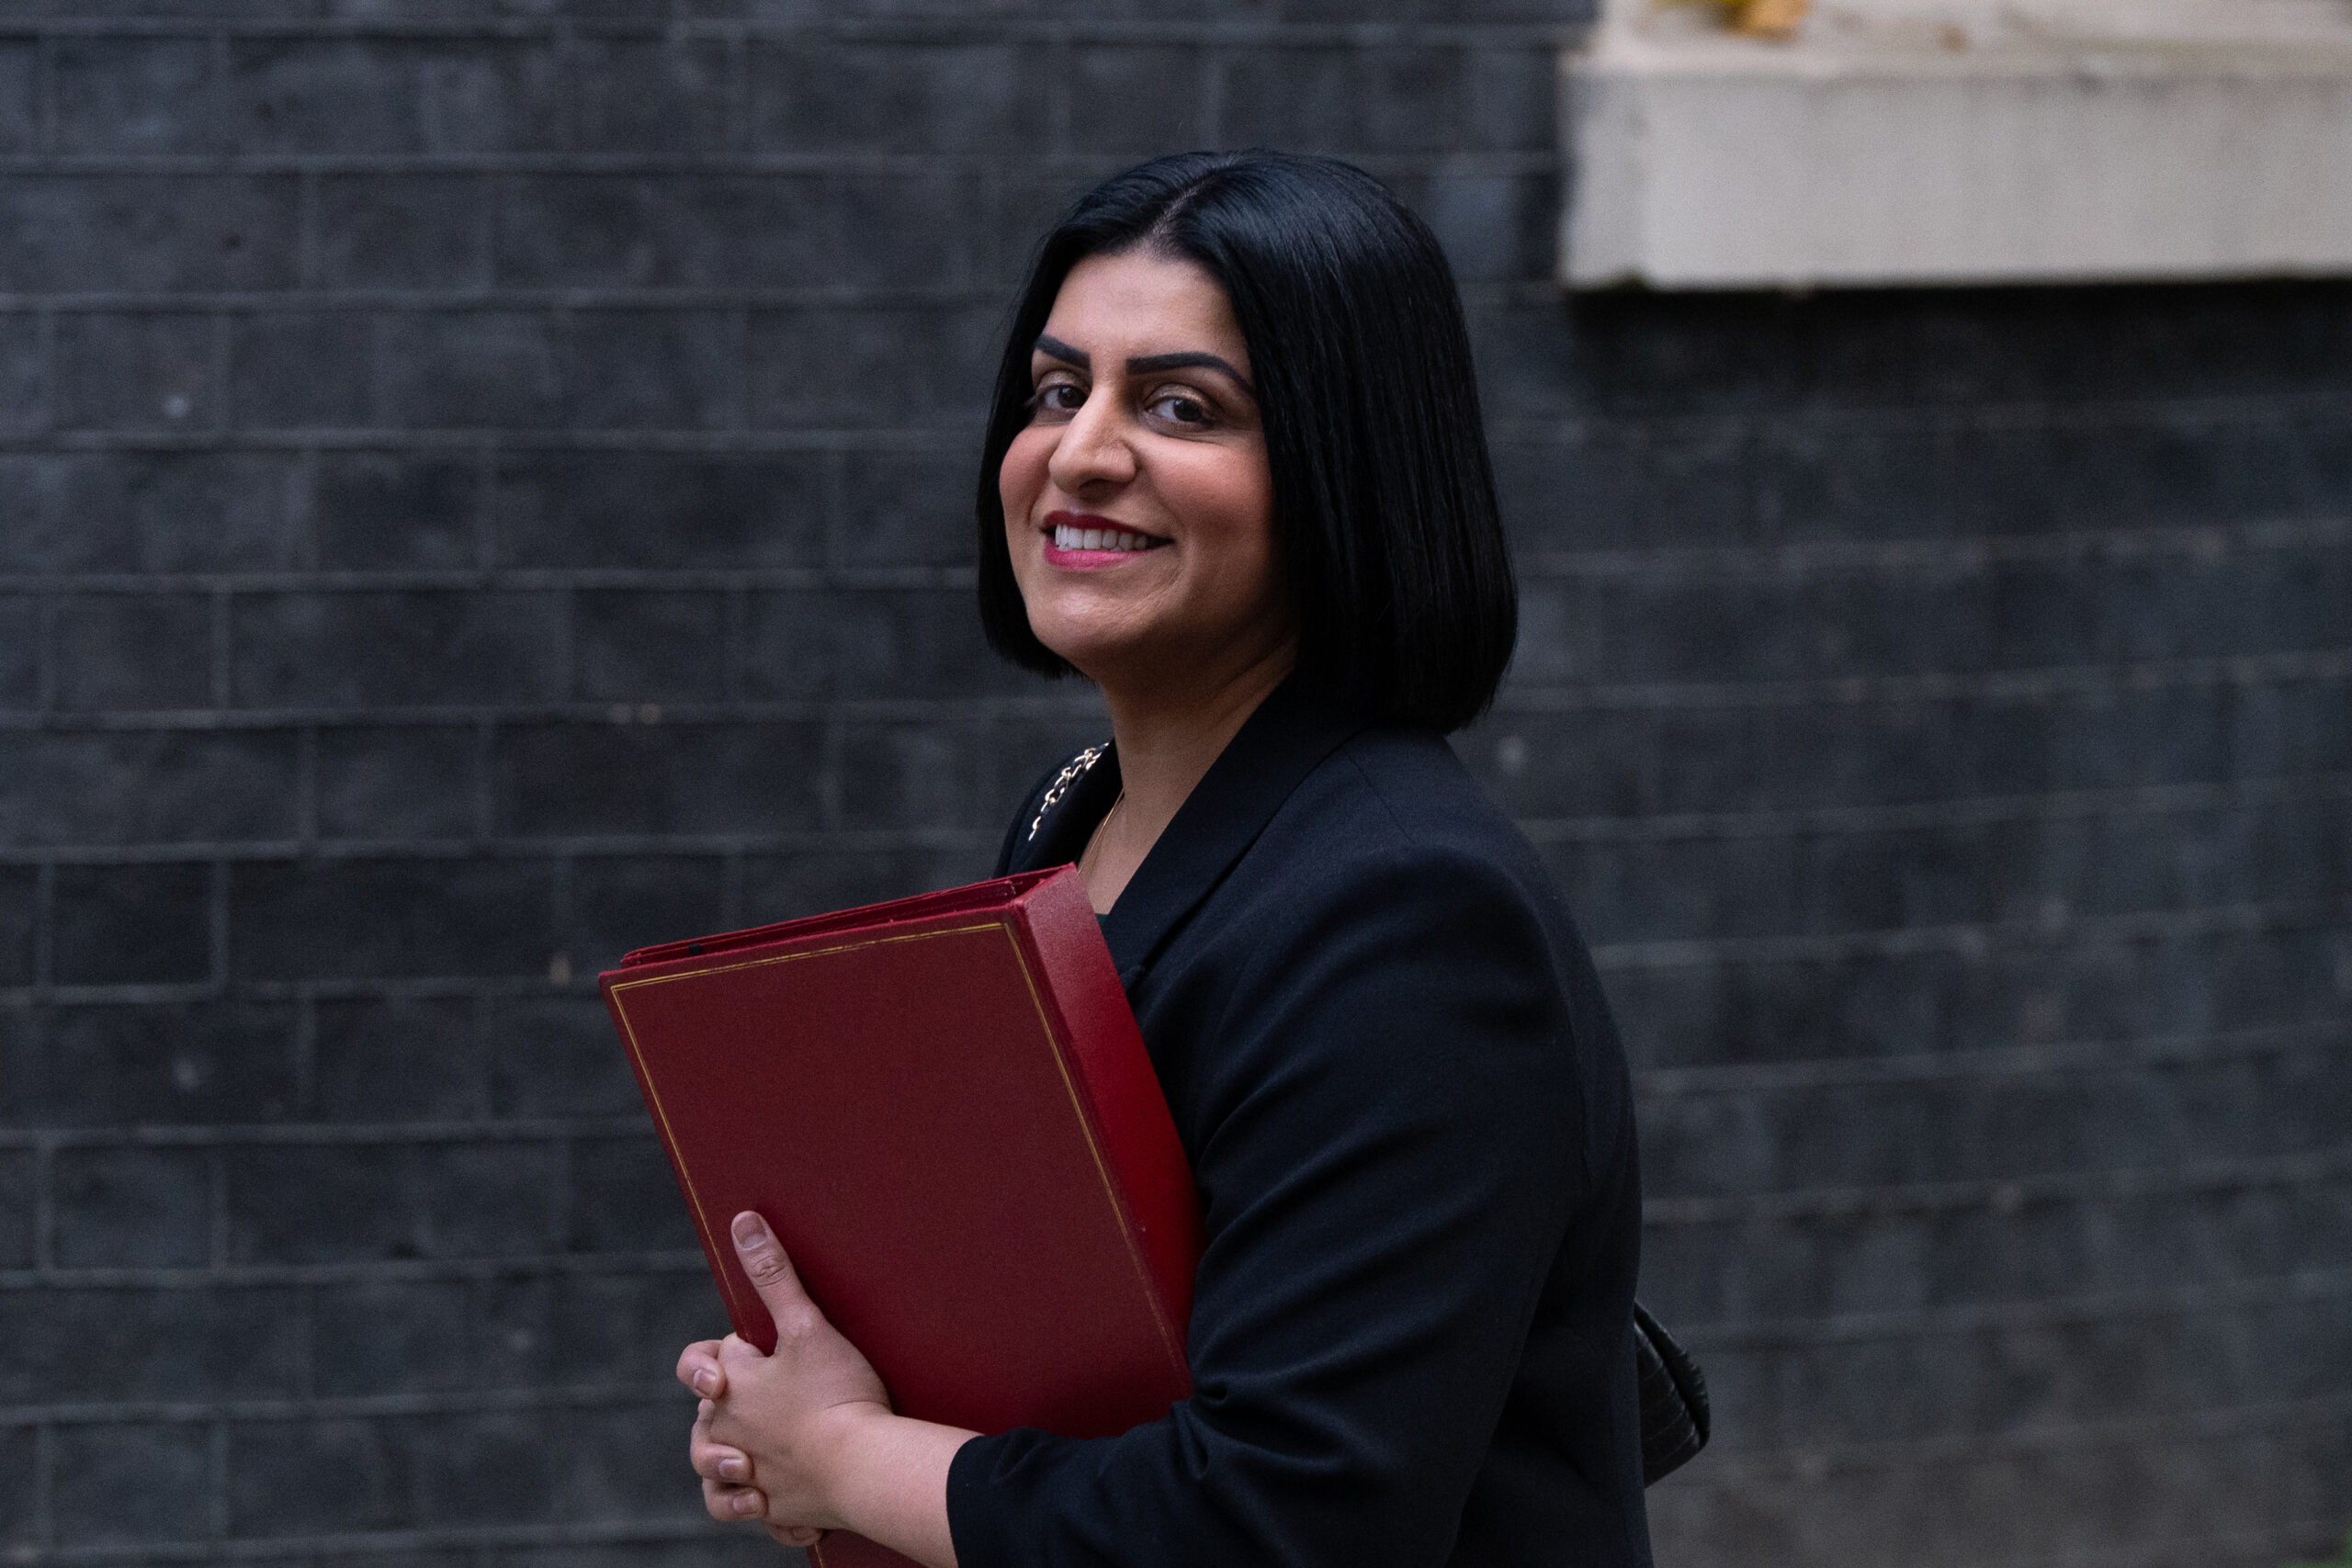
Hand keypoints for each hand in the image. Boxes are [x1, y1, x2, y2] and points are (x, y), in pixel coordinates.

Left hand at [684, 1211, 893, 1535]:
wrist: (864, 1468)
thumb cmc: (838, 1395)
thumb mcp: (806, 1324)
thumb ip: (774, 1274)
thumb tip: (742, 1219)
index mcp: (729, 1387)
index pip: (707, 1360)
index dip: (730, 1351)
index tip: (761, 1350)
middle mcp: (725, 1432)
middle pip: (708, 1410)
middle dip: (731, 1398)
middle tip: (779, 1391)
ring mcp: (745, 1473)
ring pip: (710, 1462)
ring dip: (725, 1453)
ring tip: (752, 1444)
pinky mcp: (768, 1508)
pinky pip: (738, 1508)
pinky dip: (745, 1502)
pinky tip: (761, 1495)